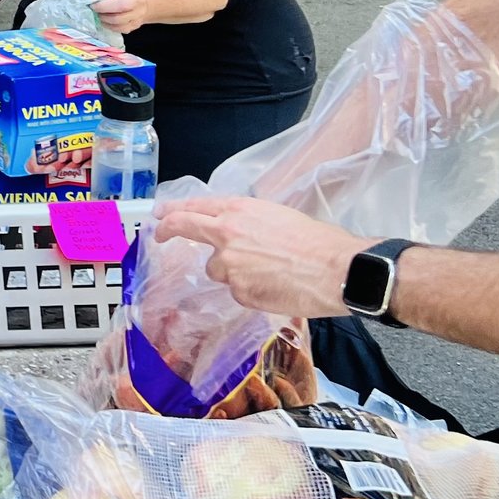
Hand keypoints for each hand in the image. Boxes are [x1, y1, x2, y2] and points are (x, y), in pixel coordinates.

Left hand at [90, 0, 149, 35]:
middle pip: (120, 6)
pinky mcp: (134, 25)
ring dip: (104, 18)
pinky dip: (109, 26)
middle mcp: (136, 1)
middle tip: (92, 7)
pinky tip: (103, 21)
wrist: (145, 0)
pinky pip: (120, 29)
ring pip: (119, 20)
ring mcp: (137, 15)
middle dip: (102, 7)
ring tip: (97, 14)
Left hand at [153, 195, 359, 318]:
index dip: (174, 211)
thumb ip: (248, 223)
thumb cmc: (318, 241)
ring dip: (232, 271)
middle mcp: (226, 234)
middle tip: (160, 235)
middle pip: (184, 228)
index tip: (162, 215)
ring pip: (216, 269)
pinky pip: (237, 291)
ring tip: (267, 272)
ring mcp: (229, 265)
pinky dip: (251, 291)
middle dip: (167, 231)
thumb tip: (236, 232)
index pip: (194, 207)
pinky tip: (275, 287)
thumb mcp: (277, 216)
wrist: (338, 269)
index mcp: (239, 211)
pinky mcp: (239, 291)